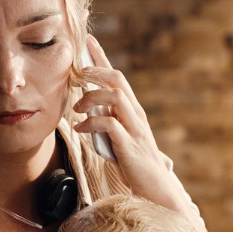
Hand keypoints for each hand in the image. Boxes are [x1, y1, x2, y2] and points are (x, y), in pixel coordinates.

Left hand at [73, 34, 190, 211]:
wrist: (156, 190)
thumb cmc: (136, 166)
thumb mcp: (119, 138)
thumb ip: (107, 122)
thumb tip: (87, 111)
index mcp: (132, 110)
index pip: (117, 76)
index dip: (102, 58)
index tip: (88, 41)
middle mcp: (135, 114)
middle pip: (117, 79)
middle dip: (94, 71)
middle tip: (76, 74)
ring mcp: (134, 128)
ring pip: (115, 97)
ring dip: (91, 97)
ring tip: (76, 108)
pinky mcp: (129, 145)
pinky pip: (109, 124)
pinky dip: (91, 123)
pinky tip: (81, 128)